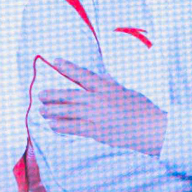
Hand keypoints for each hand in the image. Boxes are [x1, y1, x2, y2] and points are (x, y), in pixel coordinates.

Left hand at [41, 59, 166, 156]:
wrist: (150, 128)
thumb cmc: (142, 108)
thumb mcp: (126, 91)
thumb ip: (110, 85)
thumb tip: (100, 78)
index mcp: (107, 87)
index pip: (84, 74)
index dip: (68, 67)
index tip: (56, 61)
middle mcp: (99, 100)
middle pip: (70, 95)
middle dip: (53, 94)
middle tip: (41, 94)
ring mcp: (97, 116)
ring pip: (68, 112)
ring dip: (53, 110)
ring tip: (42, 110)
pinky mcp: (97, 131)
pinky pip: (74, 128)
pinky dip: (61, 126)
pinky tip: (52, 125)